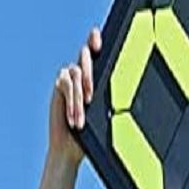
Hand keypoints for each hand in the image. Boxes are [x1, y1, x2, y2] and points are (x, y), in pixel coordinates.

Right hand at [49, 26, 101, 166]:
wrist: (71, 147)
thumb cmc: (92, 133)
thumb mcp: (103, 115)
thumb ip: (109, 101)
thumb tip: (129, 97)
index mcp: (98, 75)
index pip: (97, 51)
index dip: (95, 40)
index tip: (98, 43)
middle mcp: (83, 71)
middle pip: (85, 56)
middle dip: (89, 74)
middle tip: (90, 96)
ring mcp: (69, 76)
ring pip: (75, 75)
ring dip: (78, 100)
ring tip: (80, 121)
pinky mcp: (59, 85)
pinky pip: (65, 85)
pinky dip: (71, 103)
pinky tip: (73, 119)